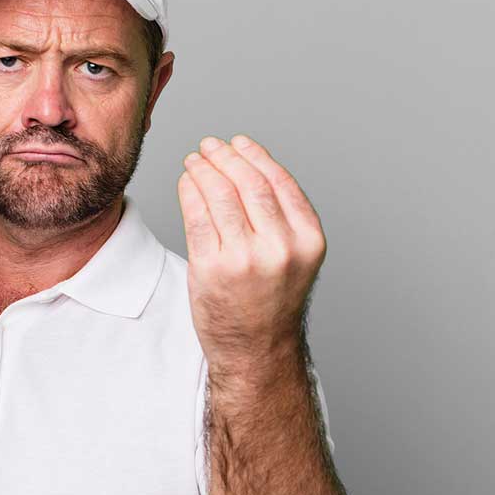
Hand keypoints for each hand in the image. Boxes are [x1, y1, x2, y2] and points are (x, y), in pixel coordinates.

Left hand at [176, 134, 325, 376]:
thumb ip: (281, 219)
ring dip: (203, 170)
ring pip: (220, 196)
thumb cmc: (270, 303)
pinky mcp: (212, 268)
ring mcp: (245, 258)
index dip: (255, 155)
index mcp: (308, 240)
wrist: (255, 350)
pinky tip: (186, 182)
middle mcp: (281, 247)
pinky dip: (189, 192)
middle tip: (209, 146)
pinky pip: (197, 216)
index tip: (238, 143)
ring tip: (194, 160)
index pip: (279, 182)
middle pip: (248, 183)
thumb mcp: (294, 258)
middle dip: (225, 157)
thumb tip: (247, 168)